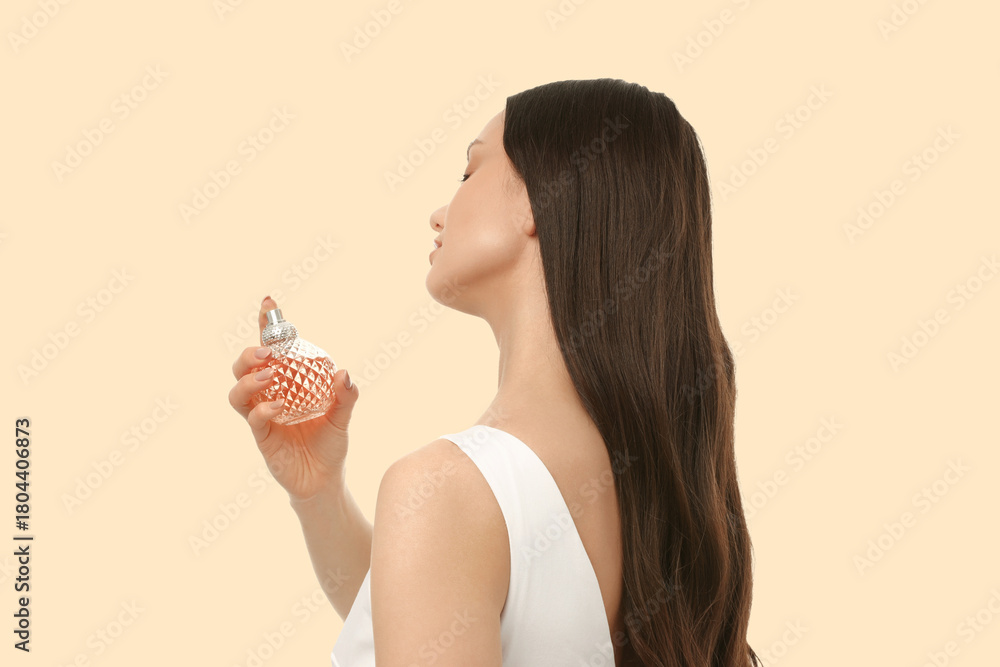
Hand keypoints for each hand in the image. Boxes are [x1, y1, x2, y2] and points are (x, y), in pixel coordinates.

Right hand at [228, 296, 359, 501]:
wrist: (324, 482)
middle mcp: (268, 397)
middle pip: (244, 367)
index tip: (268, 303)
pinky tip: (278, 406)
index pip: (272, 350)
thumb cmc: (330, 445)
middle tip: (267, 351)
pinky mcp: (261, 439)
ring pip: (237, 392)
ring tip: (267, 376)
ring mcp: (261, 418)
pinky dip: (263, 409)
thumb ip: (345, 396)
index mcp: (286, 385)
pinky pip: (253, 419)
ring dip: (248, 379)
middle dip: (249, 352)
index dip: (267, 325)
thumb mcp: (342, 418)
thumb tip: (344, 373)